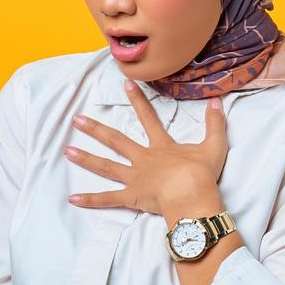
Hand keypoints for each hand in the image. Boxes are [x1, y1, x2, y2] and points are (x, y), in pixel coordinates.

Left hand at [65, 80, 227, 214]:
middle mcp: (143, 159)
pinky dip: (90, 200)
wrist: (191, 194)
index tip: (125, 84)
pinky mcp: (131, 197)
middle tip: (77, 119)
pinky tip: (72, 198)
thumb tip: (217, 102)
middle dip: (96, 129)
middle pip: (116, 141)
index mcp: (161, 147)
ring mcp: (135, 178)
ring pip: (106, 167)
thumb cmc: (202, 173)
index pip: (148, 118)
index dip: (137, 101)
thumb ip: (215, 124)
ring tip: (67, 151)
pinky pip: (107, 199)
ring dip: (86, 159)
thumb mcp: (214, 145)